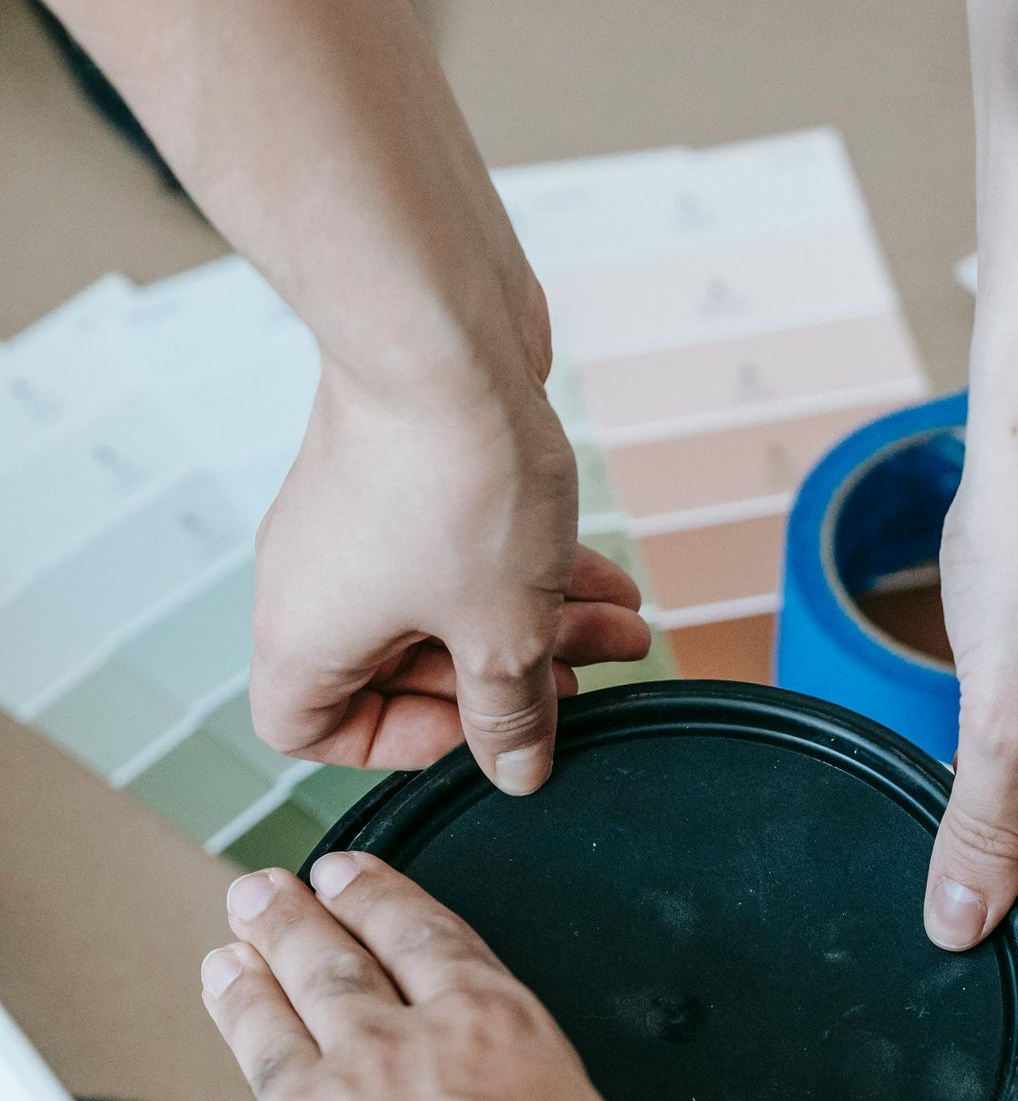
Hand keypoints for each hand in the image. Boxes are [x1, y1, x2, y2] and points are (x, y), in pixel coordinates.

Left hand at [201, 854, 943, 1100]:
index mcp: (512, 1047)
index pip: (440, 946)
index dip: (392, 905)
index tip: (352, 872)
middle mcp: (407, 1064)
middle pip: (337, 965)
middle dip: (300, 922)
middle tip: (264, 888)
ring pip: (274, 1030)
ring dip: (249, 985)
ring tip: (226, 951)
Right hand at [250, 348, 651, 791]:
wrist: (440, 327)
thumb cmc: (451, 482)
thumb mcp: (505, 630)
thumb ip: (511, 713)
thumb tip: (514, 773)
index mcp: (306, 636)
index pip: (307, 729)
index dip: (397, 742)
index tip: (480, 728)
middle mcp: (315, 579)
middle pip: (404, 666)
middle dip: (508, 676)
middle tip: (588, 674)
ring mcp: (359, 520)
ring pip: (448, 602)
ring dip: (540, 622)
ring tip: (627, 627)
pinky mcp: (406, 471)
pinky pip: (462, 546)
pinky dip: (530, 566)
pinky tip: (610, 575)